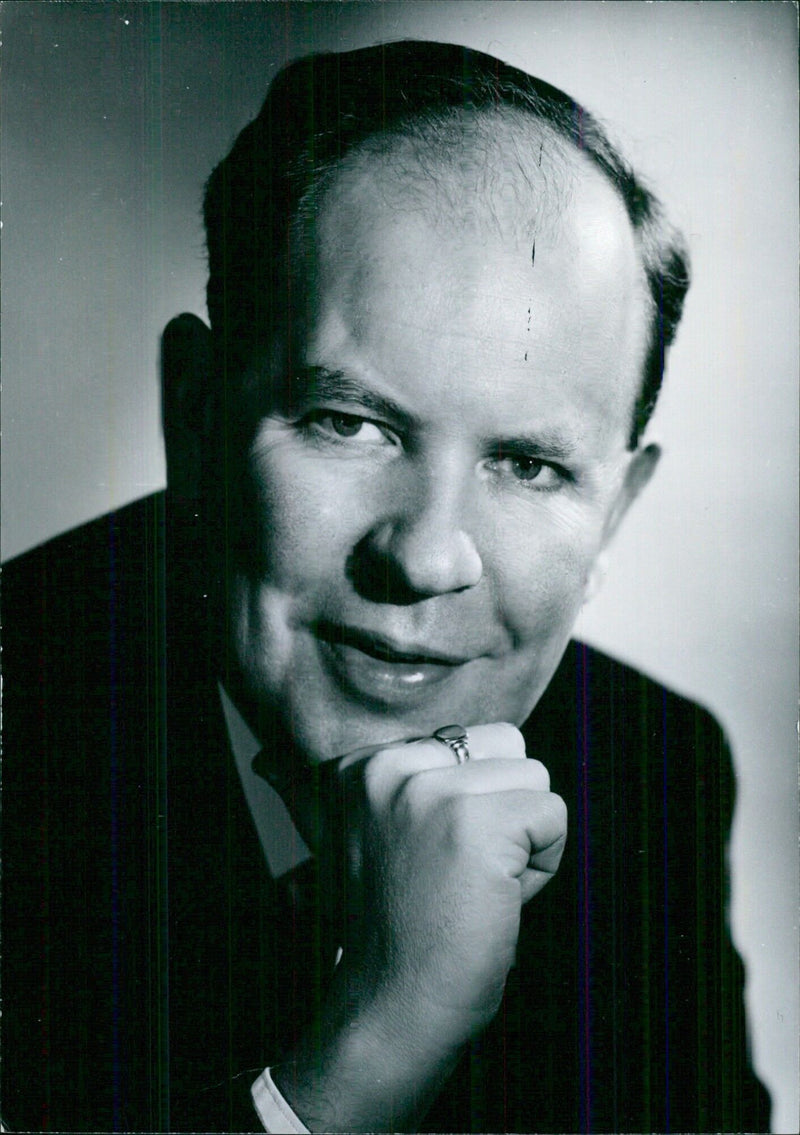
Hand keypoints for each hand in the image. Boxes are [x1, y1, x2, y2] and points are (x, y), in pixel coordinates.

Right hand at [277, 723, 565, 1130]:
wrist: (389, 1008)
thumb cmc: (390, 929)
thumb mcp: (349, 842)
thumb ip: (316, 792)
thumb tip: (263, 759)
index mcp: (361, 764)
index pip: (470, 741)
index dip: (467, 804)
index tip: (423, 858)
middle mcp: (390, 766)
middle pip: (508, 749)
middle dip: (503, 811)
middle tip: (454, 873)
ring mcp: (432, 793)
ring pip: (535, 781)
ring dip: (523, 841)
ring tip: (471, 886)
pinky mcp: (478, 825)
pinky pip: (553, 817)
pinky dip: (542, 867)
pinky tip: (491, 900)